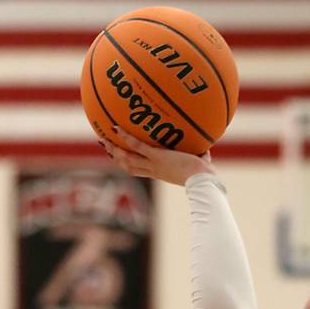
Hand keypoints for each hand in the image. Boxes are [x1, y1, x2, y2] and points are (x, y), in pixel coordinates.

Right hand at [98, 129, 215, 185]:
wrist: (202, 181)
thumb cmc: (204, 176)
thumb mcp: (200, 165)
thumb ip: (200, 157)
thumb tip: (206, 149)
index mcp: (160, 173)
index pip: (141, 169)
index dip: (129, 163)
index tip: (121, 157)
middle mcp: (154, 170)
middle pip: (129, 166)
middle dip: (116, 157)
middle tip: (106, 147)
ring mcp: (154, 164)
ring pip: (128, 158)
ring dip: (115, 149)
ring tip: (103, 138)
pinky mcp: (157, 157)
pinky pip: (137, 146)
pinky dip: (126, 137)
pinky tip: (116, 127)